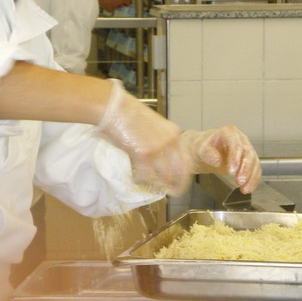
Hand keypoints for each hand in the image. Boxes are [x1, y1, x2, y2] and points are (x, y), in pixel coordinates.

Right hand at [96, 80, 192, 194]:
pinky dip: (141, 180)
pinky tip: (135, 179)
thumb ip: (161, 139)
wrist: (115, 107)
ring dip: (157, 185)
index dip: (183, 176)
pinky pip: (146, 176)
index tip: (179, 184)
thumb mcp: (154, 125)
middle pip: (179, 172)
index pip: (187, 161)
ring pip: (165, 177)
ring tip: (149, 187)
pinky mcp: (143, 154)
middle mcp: (170, 142)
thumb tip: (161, 158)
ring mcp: (158, 148)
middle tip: (169, 192)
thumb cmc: (130, 114)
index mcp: (174, 134)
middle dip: (175, 186)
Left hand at [180, 126, 261, 193]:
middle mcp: (241, 139)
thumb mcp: (202, 149)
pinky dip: (253, 180)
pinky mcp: (249, 160)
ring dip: (251, 177)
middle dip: (245, 169)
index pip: (236, 145)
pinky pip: (255, 170)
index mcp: (229, 133)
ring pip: (254, 163)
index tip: (231, 172)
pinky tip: (248, 188)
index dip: (235, 158)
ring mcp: (246, 149)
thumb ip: (208, 154)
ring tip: (244, 189)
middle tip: (239, 181)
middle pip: (248, 153)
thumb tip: (217, 161)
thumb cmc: (204, 147)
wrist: (206, 150)